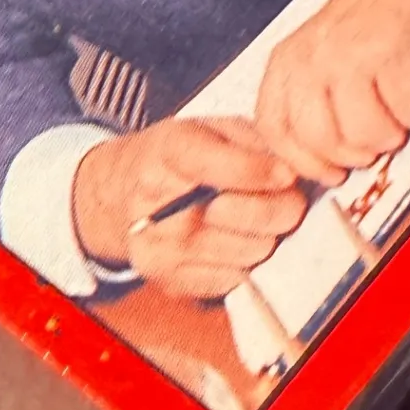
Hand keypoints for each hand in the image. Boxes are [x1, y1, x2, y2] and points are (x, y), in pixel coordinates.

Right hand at [73, 116, 307, 299]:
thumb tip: (290, 175)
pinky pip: (238, 279)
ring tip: (248, 217)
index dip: (263, 172)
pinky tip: (228, 240)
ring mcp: (163, 250)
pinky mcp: (171, 281)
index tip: (286, 173)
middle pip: (254, 219)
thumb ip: (251, 142)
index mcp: (168, 154)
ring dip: (263, 235)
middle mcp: (159, 206)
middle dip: (279, 206)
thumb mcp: (209, 128)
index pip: (223, 167)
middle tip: (278, 196)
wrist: (120, 194)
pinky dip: (242, 260)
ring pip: (255, 251)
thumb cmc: (174, 158)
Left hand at [256, 0, 409, 185]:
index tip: (328, 170)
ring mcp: (354, 60)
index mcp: (286, 63)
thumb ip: (308, 101)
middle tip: (374, 141)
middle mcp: (313, 61)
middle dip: (355, 154)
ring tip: (397, 110)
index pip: (276, 130)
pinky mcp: (398, 58)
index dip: (304, 161)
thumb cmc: (364, 18)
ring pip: (367, 136)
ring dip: (390, 134)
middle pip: (323, 142)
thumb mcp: (316, 53)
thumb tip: (319, 162)